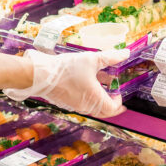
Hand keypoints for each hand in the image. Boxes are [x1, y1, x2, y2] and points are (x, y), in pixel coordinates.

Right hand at [4, 49, 129, 117]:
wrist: (40, 75)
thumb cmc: (66, 68)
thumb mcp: (91, 59)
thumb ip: (110, 57)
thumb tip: (125, 54)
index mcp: (95, 98)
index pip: (113, 108)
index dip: (119, 102)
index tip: (119, 93)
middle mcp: (86, 106)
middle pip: (104, 112)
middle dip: (112, 104)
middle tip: (115, 95)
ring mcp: (75, 106)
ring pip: (93, 108)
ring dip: (100, 99)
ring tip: (101, 84)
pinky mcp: (66, 103)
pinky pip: (83, 104)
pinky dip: (89, 98)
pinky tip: (86, 84)